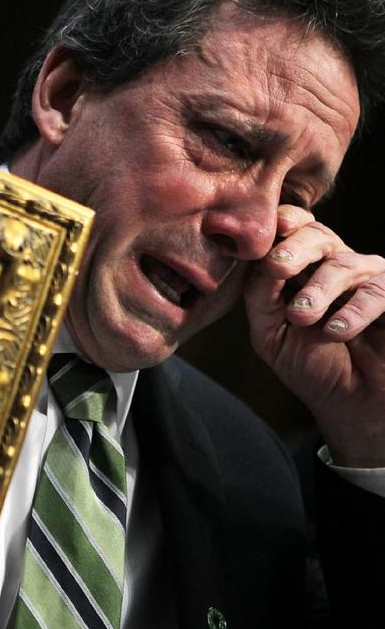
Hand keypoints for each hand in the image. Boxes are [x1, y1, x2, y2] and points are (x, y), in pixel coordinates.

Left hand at [245, 206, 384, 466]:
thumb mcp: (270, 332)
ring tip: (302, 316)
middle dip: (295, 247)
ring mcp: (369, 279)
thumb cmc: (309, 364)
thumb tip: (256, 261)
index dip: (282, 224)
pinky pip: (375, 292)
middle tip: (277, 266)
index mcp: (302, 268)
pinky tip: (335, 331)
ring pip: (344, 264)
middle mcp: (336, 266)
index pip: (292, 230)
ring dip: (318, 290)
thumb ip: (260, 296)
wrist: (351, 404)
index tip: (268, 233)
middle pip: (318, 236)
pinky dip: (353, 312)